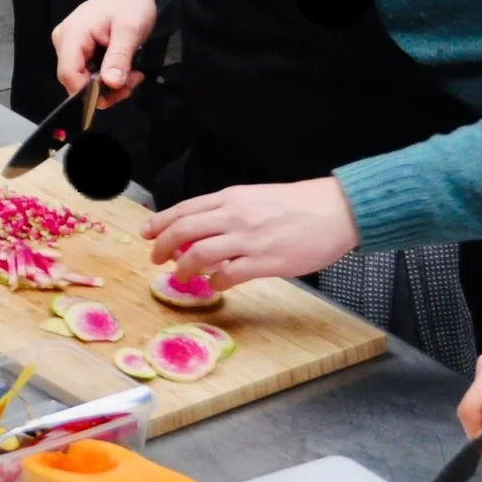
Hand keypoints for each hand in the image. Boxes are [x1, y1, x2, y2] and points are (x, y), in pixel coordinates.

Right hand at [51, 0, 158, 106]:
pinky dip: (109, 78)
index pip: (68, 75)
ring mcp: (71, 48)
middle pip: (76, 82)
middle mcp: (65, 42)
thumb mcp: (130, 30)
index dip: (89, 91)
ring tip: (132, 74)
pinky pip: (90, 75)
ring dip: (111, 85)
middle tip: (132, 81)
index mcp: (73, 34)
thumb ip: (119, 58)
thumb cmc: (130, 4)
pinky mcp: (80, 52)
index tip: (116, 90)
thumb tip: (111, 83)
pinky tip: (125, 70)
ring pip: (85, 82)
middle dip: (106, 89)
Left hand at [142, 178, 359, 288]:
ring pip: (199, 254)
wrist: (335, 210)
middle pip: (183, 231)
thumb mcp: (256, 197)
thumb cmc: (299, 205)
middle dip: (162, 247)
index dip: (160, 222)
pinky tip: (215, 284)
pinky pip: (227, 276)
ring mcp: (249, 239)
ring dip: (183, 269)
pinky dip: (214, 282)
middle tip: (156, 259)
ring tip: (181, 276)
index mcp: (232, 197)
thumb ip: (229, 210)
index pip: (185, 209)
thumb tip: (202, 228)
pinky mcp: (264, 262)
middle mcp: (235, 216)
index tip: (146, 234)